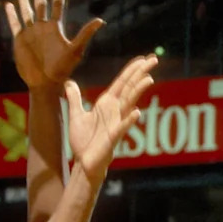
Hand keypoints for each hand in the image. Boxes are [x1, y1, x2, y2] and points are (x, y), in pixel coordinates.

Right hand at [5, 0, 103, 88]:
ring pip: (26, 11)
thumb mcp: (75, 50)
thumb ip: (85, 34)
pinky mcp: (20, 41)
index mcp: (55, 28)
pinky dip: (12, 15)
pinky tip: (9, 5)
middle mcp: (42, 27)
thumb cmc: (62, 69)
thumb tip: (101, 20)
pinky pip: (15, 24)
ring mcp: (30, 33)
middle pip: (40, 3)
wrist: (45, 83)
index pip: (58, 5)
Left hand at [67, 53, 156, 185]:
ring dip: (138, 91)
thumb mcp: (76, 115)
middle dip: (140, 73)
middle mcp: (115, 111)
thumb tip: (68, 83)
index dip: (131, 70)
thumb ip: (74, 99)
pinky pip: (123, 127)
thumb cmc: (83, 141)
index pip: (122, 83)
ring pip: (129, 103)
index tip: (142, 58)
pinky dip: (129, 119)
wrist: (83, 163)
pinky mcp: (113, 137)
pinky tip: (137, 112)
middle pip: (129, 88)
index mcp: (107, 104)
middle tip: (154, 59)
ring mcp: (116, 123)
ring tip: (148, 79)